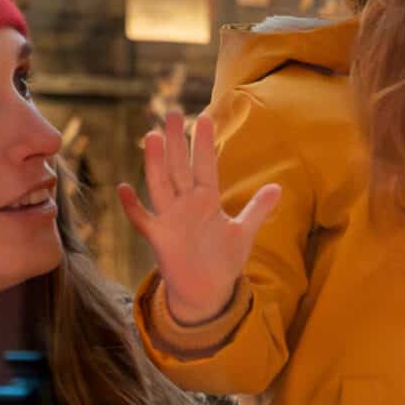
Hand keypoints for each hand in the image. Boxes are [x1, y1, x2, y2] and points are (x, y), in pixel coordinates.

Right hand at [118, 109, 283, 327]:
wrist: (207, 292)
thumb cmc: (223, 260)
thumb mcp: (244, 232)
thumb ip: (258, 209)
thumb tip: (279, 187)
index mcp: (206, 199)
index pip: (205, 166)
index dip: (204, 144)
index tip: (204, 118)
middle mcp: (186, 204)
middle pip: (179, 167)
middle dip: (177, 141)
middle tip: (172, 112)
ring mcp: (170, 219)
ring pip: (161, 185)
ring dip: (156, 162)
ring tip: (153, 136)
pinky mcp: (159, 238)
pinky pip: (143, 220)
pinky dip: (133, 207)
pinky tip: (125, 189)